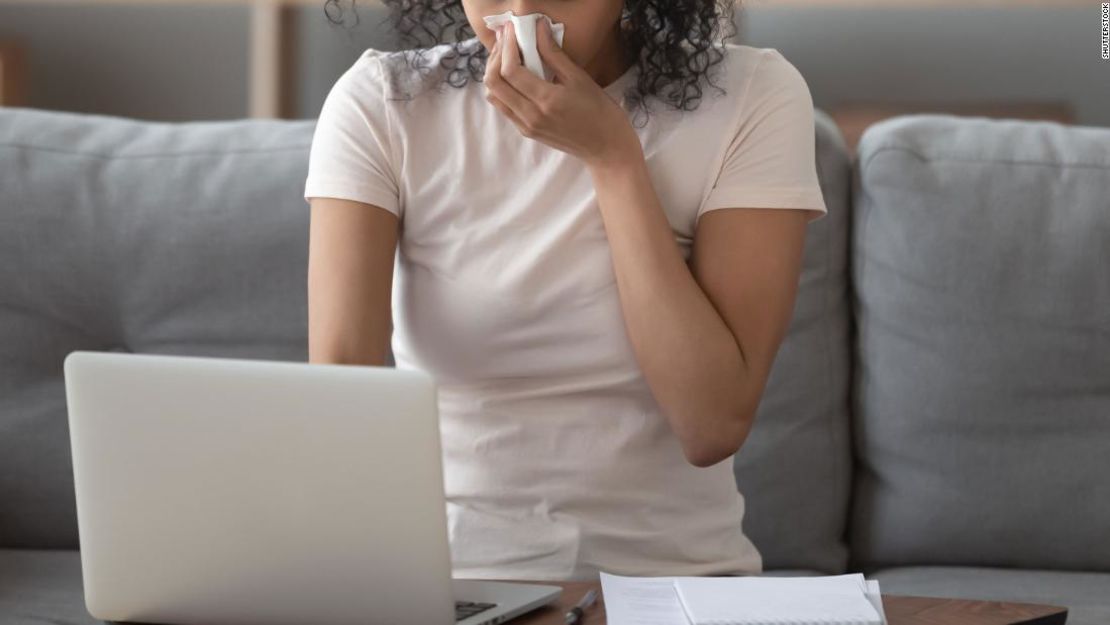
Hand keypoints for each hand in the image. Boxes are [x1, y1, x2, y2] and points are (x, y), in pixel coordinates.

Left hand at [483, 19, 641, 169]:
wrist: (606, 147)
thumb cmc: (600, 112)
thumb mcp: (579, 78)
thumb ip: (554, 53)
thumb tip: (538, 28)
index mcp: (546, 101)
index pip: (511, 70)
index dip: (507, 47)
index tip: (512, 29)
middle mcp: (531, 116)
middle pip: (494, 82)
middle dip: (496, 56)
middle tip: (506, 38)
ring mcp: (526, 126)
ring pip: (494, 95)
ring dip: (494, 72)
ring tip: (507, 54)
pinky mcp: (526, 131)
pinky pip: (503, 106)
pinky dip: (502, 87)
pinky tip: (513, 74)